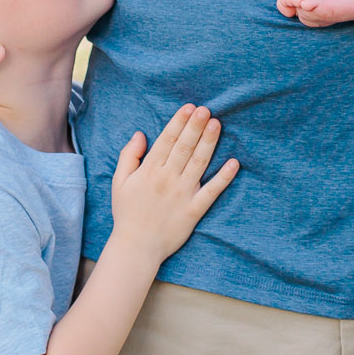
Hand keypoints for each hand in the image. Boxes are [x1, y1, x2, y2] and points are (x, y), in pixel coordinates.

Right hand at [107, 104, 236, 263]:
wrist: (136, 246)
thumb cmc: (127, 212)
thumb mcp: (119, 182)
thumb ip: (129, 156)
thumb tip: (140, 134)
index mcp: (149, 170)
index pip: (167, 140)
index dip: (179, 122)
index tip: (189, 108)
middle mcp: (168, 179)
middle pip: (185, 147)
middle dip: (195, 126)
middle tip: (206, 109)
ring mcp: (183, 194)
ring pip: (199, 163)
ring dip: (209, 142)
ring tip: (216, 124)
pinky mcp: (194, 210)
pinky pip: (212, 191)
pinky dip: (223, 177)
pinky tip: (234, 163)